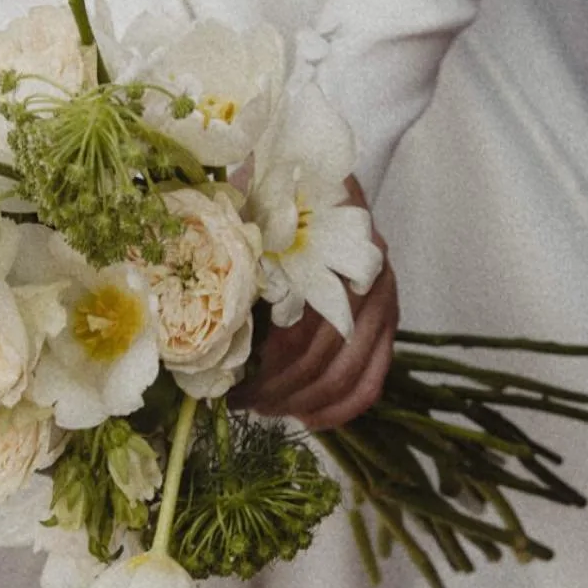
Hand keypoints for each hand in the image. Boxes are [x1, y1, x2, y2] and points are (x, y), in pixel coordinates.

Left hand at [237, 181, 396, 430]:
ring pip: (347, 375)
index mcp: (336, 248)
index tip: (230, 383)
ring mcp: (385, 302)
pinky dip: (340, 408)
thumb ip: (236, 247)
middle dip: (278, 389)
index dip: (266, 364)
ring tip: (264, 410)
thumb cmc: (277, 192)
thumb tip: (198, 305)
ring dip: (302, 402)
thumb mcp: (251, 209)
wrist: (320, 170)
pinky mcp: (389, 322)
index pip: (303, 327)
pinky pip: (372, 380)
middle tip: (240, 403)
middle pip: (323, 357)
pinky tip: (307, 418)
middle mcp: (370, 277)